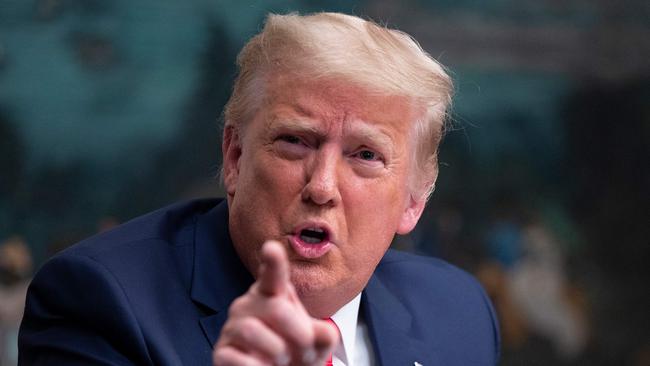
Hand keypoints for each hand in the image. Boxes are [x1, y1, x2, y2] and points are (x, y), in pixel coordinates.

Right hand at [213, 240, 338, 364]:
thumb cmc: (296, 355)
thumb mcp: (317, 345)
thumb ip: (325, 336)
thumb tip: (325, 333)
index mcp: (273, 294)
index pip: (272, 275)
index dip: (272, 262)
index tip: (272, 248)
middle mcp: (249, 305)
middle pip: (276, 308)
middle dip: (298, 333)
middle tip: (305, 349)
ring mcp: (233, 327)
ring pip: (251, 330)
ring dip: (275, 351)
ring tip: (280, 360)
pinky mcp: (221, 352)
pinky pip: (236, 357)